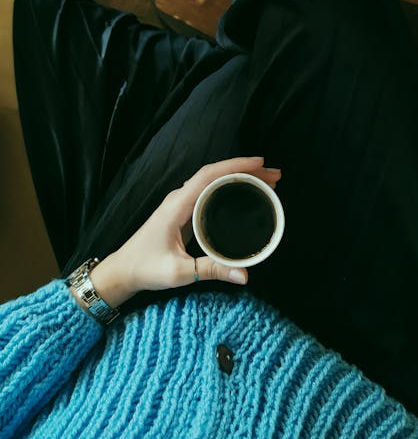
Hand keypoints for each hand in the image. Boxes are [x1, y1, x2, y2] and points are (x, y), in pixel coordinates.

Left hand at [87, 157, 280, 308]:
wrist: (122, 270)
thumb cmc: (145, 268)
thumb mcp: (179, 272)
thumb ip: (211, 270)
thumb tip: (245, 275)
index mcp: (177, 205)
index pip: (209, 175)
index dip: (235, 166)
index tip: (260, 163)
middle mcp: (179, 198)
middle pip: (216, 174)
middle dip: (246, 170)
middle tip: (274, 175)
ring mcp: (181, 203)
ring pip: (213, 180)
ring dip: (239, 177)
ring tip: (266, 181)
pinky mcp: (183, 211)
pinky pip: (209, 191)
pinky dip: (229, 187)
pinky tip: (244, 193)